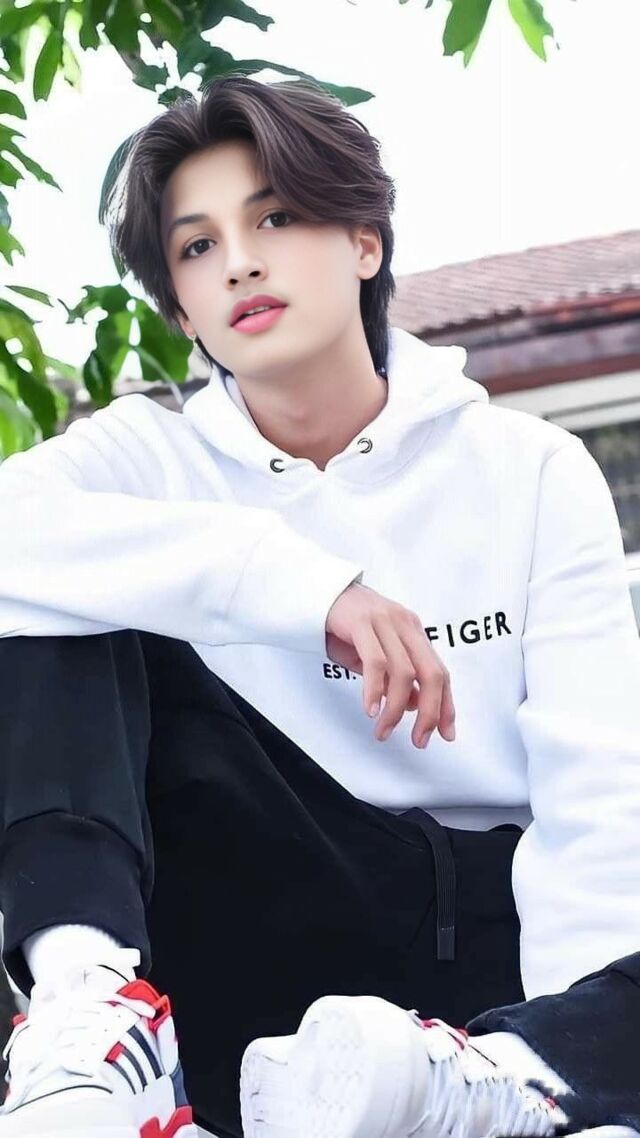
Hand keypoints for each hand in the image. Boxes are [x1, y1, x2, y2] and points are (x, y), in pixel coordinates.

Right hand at [325, 583, 455, 749]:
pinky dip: (376, 690)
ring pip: (404, 672)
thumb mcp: (375, 653)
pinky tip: (371, 709)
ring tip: (383, 731)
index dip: (446, 705)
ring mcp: (385, 621)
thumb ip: (396, 677)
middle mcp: (405, 624)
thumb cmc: (344, 625)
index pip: (440, 672)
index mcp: (413, 631)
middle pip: (431, 674)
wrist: (316, 592)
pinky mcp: (362, 622)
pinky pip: (376, 662)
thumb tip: (415, 704)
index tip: (447, 734)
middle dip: (430, 713)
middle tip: (419, 740)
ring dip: (395, 709)